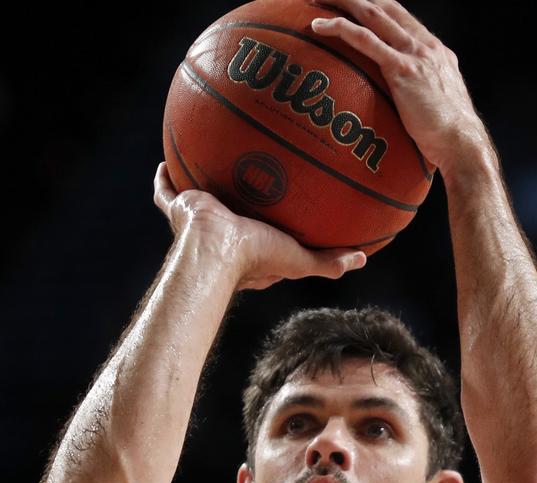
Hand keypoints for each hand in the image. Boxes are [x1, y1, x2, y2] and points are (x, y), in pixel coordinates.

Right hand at [153, 162, 366, 289]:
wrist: (217, 251)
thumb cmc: (258, 258)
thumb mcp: (300, 260)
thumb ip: (329, 261)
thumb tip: (362, 258)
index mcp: (248, 249)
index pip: (262, 236)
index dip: (272, 228)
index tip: (283, 213)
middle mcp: (223, 233)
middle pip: (230, 212)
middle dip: (236, 201)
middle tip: (246, 180)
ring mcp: (199, 221)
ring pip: (198, 199)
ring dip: (202, 184)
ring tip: (209, 162)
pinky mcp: (181, 207)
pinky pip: (167, 190)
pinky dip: (165, 177)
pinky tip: (167, 158)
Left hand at [311, 0, 490, 175]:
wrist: (461, 142)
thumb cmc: (447, 135)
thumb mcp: (436, 104)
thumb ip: (420, 92)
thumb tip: (404, 104)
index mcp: (433, 49)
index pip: (399, 15)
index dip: (374, 3)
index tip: (353, 2)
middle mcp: (424, 44)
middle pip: (384, 5)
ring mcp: (414, 54)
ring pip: (372, 14)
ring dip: (343, 2)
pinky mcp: (402, 69)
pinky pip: (365, 40)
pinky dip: (339, 29)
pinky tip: (318, 26)